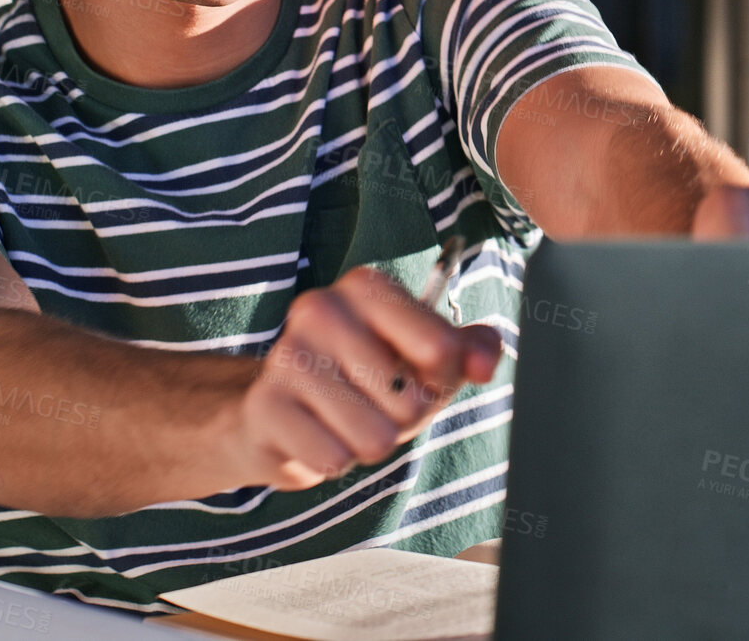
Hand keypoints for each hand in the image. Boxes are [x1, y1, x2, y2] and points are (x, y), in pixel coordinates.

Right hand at [234, 266, 503, 490]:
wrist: (278, 411)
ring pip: (374, 437)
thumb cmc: (363, 380)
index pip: (441, 346)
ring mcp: (286, 356)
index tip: (417, 373)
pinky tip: (314, 436)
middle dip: (403, 419)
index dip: (440, 378)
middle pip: (410, 401)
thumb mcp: (425, 360)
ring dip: (368, 443)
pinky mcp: (264, 405)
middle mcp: (321, 309)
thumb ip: (469, 352)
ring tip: (344, 421)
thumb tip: (484, 364)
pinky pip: (333, 458)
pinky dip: (333, 460)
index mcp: (367, 287)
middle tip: (373, 404)